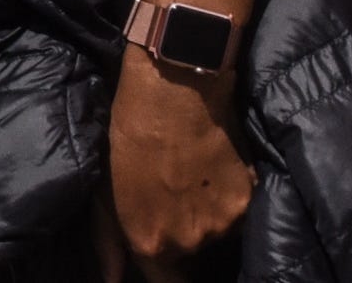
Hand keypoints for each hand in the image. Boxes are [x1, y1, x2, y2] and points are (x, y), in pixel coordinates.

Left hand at [108, 44, 253, 277]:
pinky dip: (226, 195)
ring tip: (189, 175)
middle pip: (188, 254)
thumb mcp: (104, 182)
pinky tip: (210, 165)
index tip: (158, 244)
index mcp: (150, 241)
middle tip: (169, 194)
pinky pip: (236, 209)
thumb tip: (111, 278)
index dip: (160, 266)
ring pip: (214, 231)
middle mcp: (190, 241)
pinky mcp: (247, 199)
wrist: (173, 89)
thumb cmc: (128, 130)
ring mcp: (223, 223)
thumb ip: (107, 237)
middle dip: (179, 233)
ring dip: (204, 214)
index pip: (163, 280)